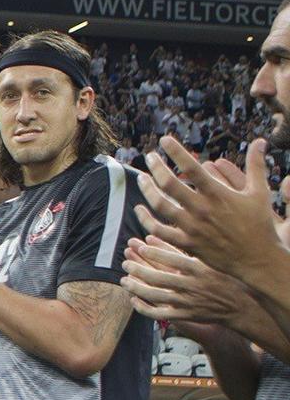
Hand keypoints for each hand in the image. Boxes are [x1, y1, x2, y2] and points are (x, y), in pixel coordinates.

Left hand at [123, 236, 257, 327]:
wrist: (242, 306)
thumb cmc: (227, 278)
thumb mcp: (214, 260)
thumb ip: (192, 249)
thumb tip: (168, 233)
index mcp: (201, 270)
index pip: (174, 259)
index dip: (155, 252)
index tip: (140, 245)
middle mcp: (193, 286)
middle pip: (159, 278)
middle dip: (138, 270)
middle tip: (125, 263)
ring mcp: (187, 302)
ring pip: (155, 295)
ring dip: (136, 288)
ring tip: (124, 280)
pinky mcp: (185, 315)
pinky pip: (159, 313)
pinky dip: (144, 308)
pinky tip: (133, 300)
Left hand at [136, 137, 285, 281]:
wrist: (256, 259)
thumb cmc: (259, 224)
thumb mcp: (259, 193)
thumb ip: (256, 165)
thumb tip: (260, 141)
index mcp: (218, 195)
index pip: (192, 168)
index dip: (176, 152)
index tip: (164, 140)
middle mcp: (202, 209)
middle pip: (170, 184)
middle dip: (156, 167)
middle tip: (149, 156)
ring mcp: (192, 228)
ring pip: (160, 206)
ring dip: (147, 190)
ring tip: (142, 178)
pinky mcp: (186, 243)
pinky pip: (159, 230)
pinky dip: (146, 220)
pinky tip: (140, 209)